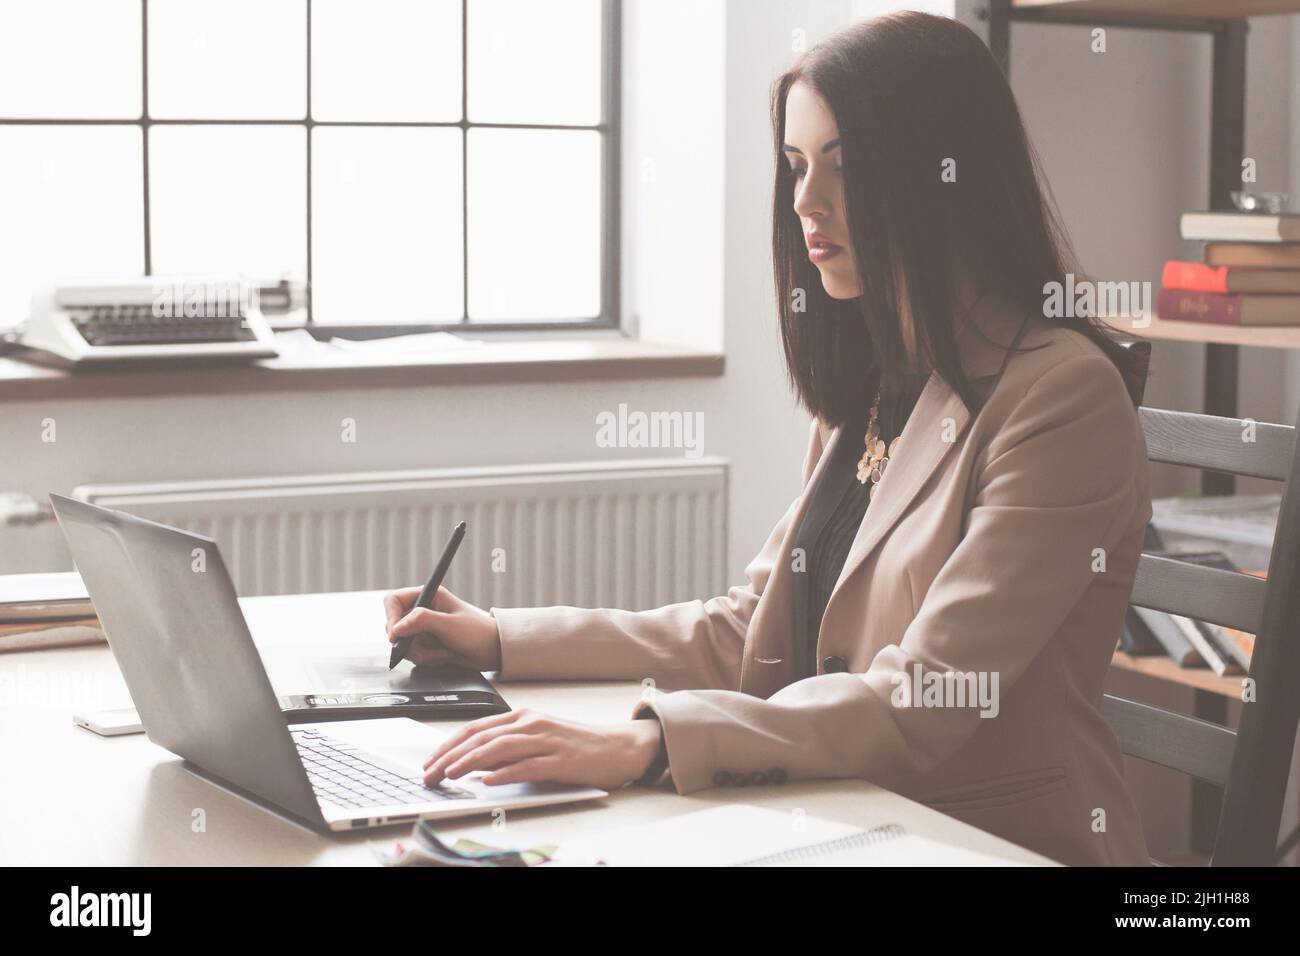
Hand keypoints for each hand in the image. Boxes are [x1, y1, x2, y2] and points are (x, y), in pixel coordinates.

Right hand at [383, 585, 501, 670]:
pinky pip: (412, 654)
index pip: (394, 600)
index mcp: (429, 595)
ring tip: (443, 651)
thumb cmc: (476, 632)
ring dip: (421, 653)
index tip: (395, 635)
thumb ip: (421, 622)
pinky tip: (444, 655)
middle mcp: (423, 610)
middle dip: (409, 641)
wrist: (491, 651)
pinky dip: (427, 659)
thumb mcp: (448, 625)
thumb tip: (396, 628)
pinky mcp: (425, 644)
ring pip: (403, 643)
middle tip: (423, 648)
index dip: (390, 617)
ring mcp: (422, 628)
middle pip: (395, 625)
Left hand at [422, 709, 662, 789]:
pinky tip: (489, 780)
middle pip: (482, 737)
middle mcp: (532, 723)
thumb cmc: (576, 745)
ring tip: (450, 775)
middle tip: (430, 773)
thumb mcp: (538, 739)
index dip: (448, 744)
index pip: (476, 728)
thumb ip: (509, 747)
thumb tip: (475, 763)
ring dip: (470, 762)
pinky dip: (506, 772)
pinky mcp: (561, 760)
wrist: (617, 747)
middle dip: (450, 756)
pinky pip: (528, 765)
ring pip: (500, 748)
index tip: (430, 761)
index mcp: (523, 717)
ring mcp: (547, 740)